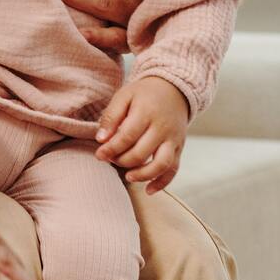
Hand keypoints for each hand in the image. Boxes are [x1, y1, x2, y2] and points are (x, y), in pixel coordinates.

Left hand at [94, 76, 187, 193]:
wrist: (174, 89)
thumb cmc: (143, 95)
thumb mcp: (124, 96)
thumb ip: (111, 116)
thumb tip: (101, 139)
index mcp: (147, 112)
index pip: (127, 136)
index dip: (111, 148)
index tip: (99, 155)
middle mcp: (162, 127)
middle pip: (142, 152)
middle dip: (122, 161)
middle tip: (110, 160)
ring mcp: (173, 139)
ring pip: (161, 164)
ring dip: (143, 175)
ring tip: (128, 176)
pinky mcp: (180, 148)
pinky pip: (174, 169)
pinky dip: (162, 182)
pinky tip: (148, 190)